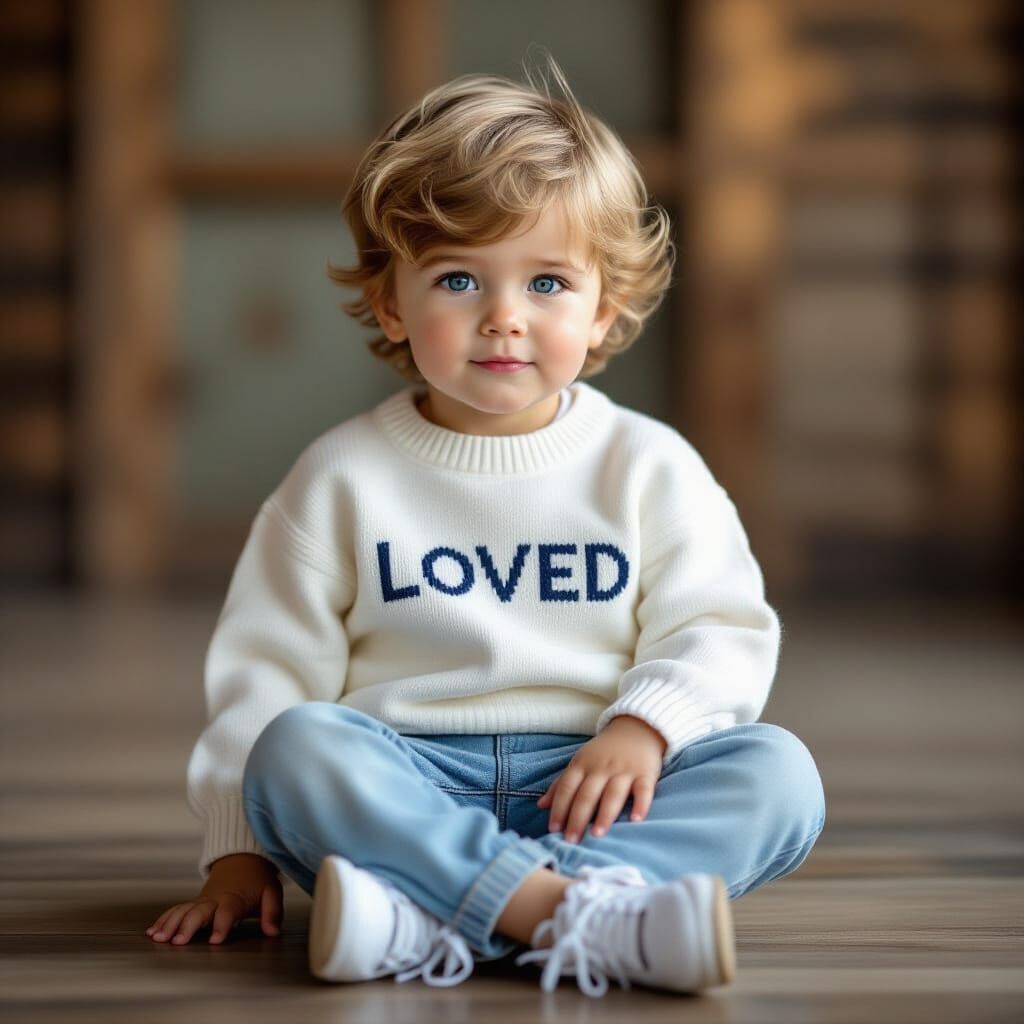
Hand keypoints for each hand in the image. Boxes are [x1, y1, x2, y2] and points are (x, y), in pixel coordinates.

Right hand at [145, 853, 282, 944]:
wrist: (242, 861)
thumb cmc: (257, 880)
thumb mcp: (271, 892)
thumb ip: (272, 912)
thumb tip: (273, 931)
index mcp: (234, 899)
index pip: (227, 912)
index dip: (222, 925)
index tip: (215, 941)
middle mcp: (214, 900)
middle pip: (199, 912)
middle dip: (188, 926)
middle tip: (178, 942)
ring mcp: (202, 900)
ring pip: (183, 910)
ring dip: (170, 924)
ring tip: (159, 938)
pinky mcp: (194, 902)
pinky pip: (177, 909)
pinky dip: (164, 919)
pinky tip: (153, 931)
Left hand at [537, 715, 666, 843]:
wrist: (636, 729)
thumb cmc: (603, 752)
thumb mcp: (580, 762)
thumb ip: (562, 784)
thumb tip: (541, 806)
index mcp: (582, 764)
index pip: (567, 788)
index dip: (559, 808)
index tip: (553, 829)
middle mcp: (601, 767)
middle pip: (587, 794)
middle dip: (578, 818)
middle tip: (571, 840)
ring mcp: (624, 770)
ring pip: (613, 793)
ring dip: (604, 814)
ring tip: (596, 834)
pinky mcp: (645, 773)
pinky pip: (643, 790)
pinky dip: (640, 804)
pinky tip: (635, 820)